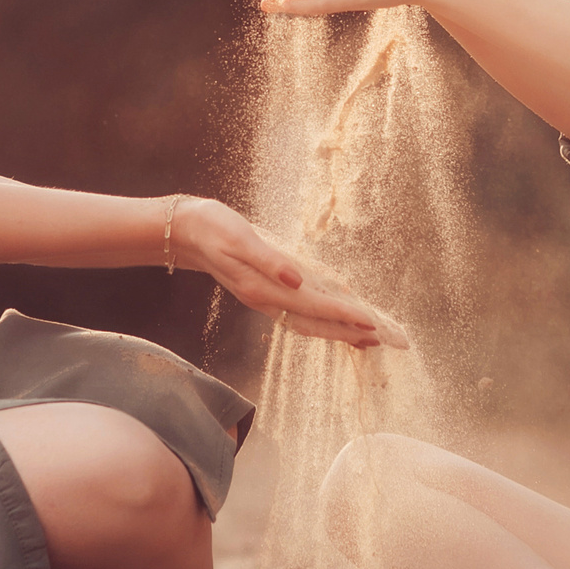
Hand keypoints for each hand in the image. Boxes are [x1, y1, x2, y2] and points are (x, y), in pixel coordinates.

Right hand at [176, 197, 407, 349]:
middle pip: (314, 324)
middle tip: (384, 340)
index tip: (371, 322)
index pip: (313, 306)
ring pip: (308, 323)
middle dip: (349, 333)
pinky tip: (335, 317)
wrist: (185, 232)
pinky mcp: (264, 293)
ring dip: (338, 332)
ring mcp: (264, 299)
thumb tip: (297, 280)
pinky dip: (321, 320)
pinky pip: (299, 314)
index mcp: (262, 289)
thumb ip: (269, 260)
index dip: (343, 315)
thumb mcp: (240, 238)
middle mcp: (265, 300)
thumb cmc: (213, 228)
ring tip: (367, 338)